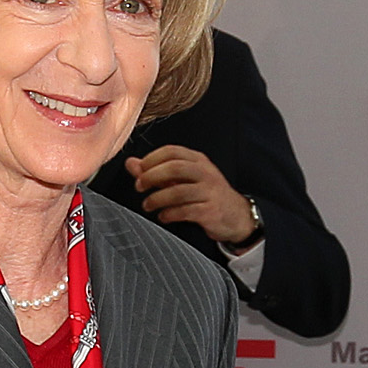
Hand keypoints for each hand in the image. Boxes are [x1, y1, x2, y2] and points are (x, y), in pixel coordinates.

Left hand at [126, 146, 256, 249]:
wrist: (237, 215)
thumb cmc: (206, 194)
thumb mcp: (183, 179)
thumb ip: (156, 171)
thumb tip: (130, 163)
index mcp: (197, 160)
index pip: (171, 151)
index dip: (151, 159)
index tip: (139, 171)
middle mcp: (205, 173)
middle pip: (174, 167)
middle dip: (151, 177)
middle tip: (139, 186)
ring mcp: (209, 192)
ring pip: (178, 191)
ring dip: (157, 198)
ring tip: (148, 205)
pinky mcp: (211, 211)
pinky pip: (185, 211)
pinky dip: (169, 214)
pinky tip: (163, 216)